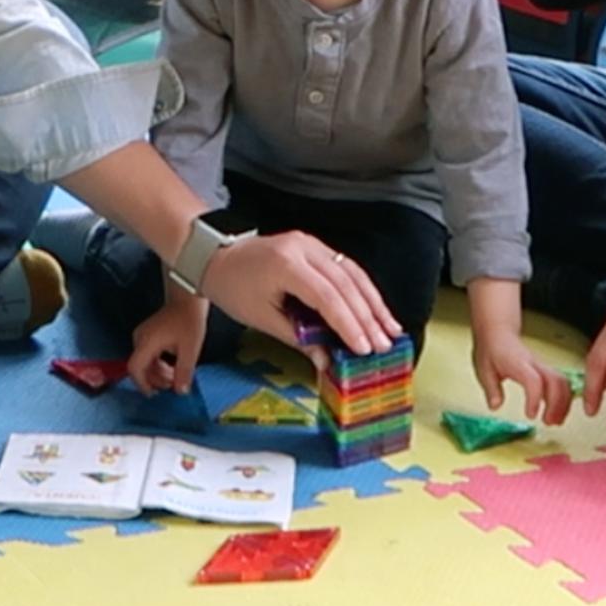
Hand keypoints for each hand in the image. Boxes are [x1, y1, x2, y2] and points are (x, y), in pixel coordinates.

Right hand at [127, 293, 208, 394]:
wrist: (188, 299)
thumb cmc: (189, 320)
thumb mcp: (190, 349)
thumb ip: (184, 371)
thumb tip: (181, 391)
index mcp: (146, 342)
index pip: (135, 368)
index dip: (142, 384)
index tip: (154, 394)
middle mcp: (140, 338)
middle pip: (140, 367)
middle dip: (155, 380)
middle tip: (172, 386)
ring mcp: (143, 335)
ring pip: (145, 362)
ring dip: (158, 373)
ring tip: (175, 377)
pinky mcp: (148, 334)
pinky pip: (149, 355)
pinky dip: (159, 364)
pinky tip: (173, 367)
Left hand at [199, 231, 402, 355]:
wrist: (215, 256)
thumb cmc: (233, 288)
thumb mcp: (262, 318)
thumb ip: (297, 338)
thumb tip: (327, 362)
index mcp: (285, 264)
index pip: (326, 296)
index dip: (348, 323)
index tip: (363, 348)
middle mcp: (303, 247)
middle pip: (345, 284)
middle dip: (367, 317)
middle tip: (384, 345)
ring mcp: (311, 243)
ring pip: (352, 273)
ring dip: (373, 303)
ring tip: (391, 329)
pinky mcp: (315, 245)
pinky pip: (346, 267)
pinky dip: (363, 290)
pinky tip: (376, 309)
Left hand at [472, 325, 570, 425]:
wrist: (498, 332)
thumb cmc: (491, 350)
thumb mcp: (483, 370)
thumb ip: (491, 389)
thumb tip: (495, 406)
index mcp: (517, 363)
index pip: (533, 380)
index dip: (535, 399)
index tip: (531, 415)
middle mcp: (533, 364)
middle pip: (555, 382)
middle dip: (556, 405)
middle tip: (548, 422)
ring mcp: (541, 366)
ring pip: (562, 382)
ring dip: (563, 403)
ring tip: (555, 421)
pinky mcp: (545, 370)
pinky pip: (561, 383)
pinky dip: (563, 399)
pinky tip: (556, 412)